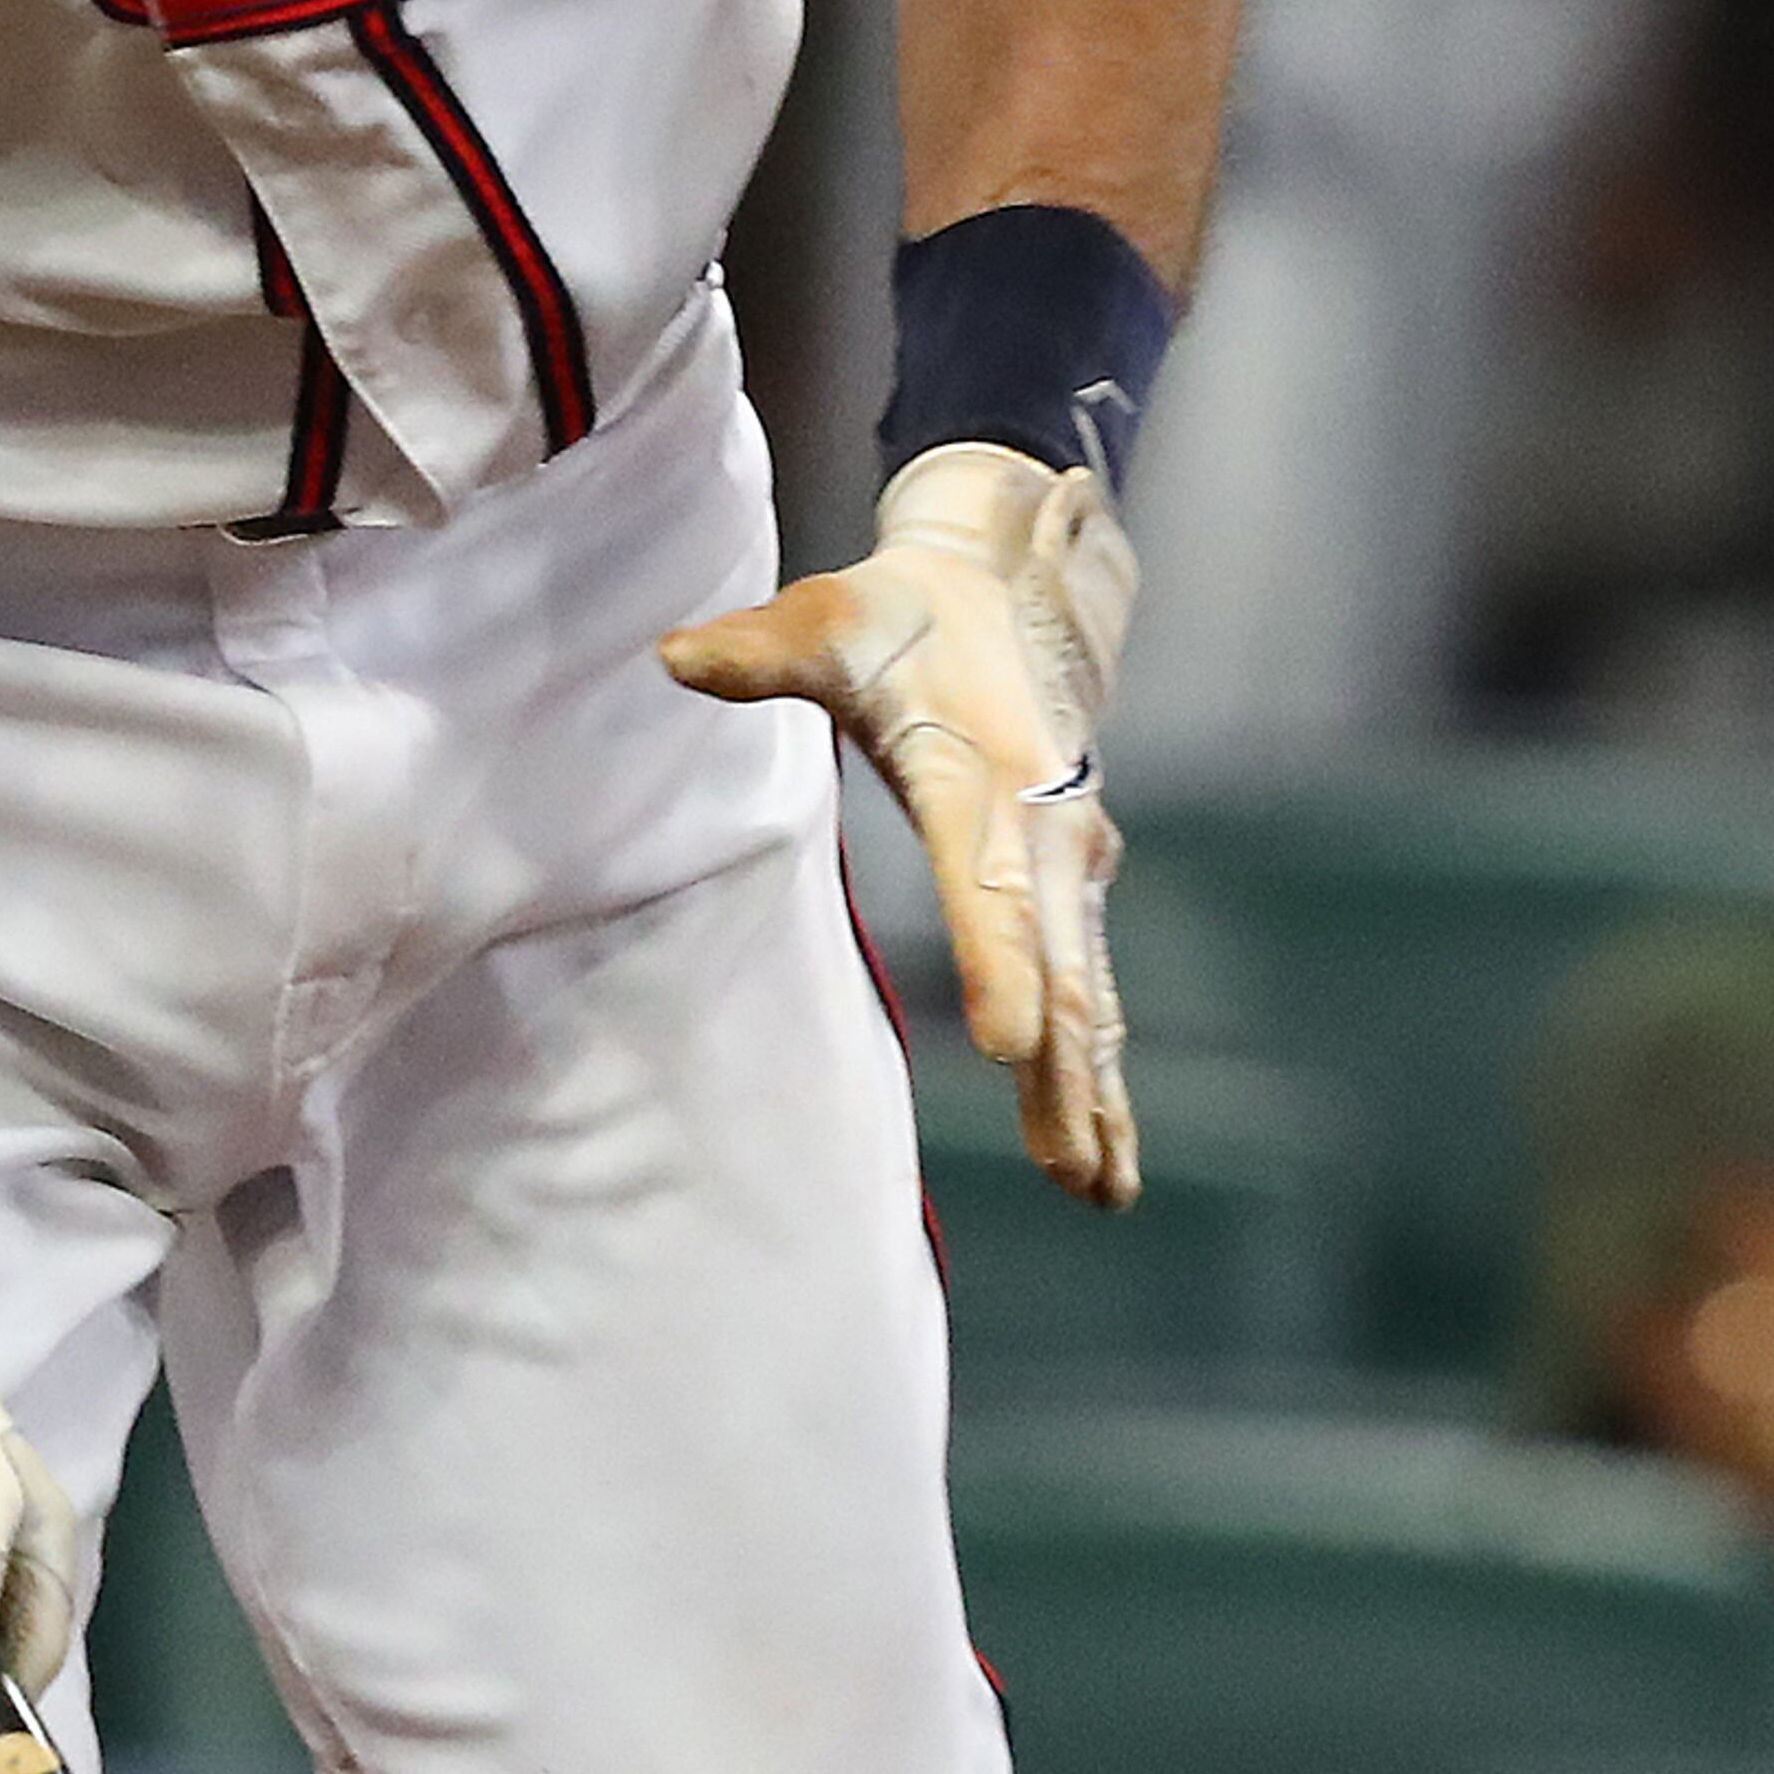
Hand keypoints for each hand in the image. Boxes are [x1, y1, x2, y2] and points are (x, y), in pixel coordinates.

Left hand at [663, 441, 1139, 1204]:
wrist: (1013, 584)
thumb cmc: (901, 616)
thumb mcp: (829, 617)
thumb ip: (760, 650)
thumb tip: (673, 655)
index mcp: (984, 773)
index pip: (989, 884)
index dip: (1000, 963)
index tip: (1005, 1047)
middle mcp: (1045, 826)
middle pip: (1058, 965)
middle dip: (1063, 1071)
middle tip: (1066, 1168)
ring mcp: (1070, 863)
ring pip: (1089, 994)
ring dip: (1093, 1092)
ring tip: (1097, 1189)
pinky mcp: (1072, 887)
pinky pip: (1092, 991)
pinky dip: (1100, 1072)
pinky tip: (1100, 1157)